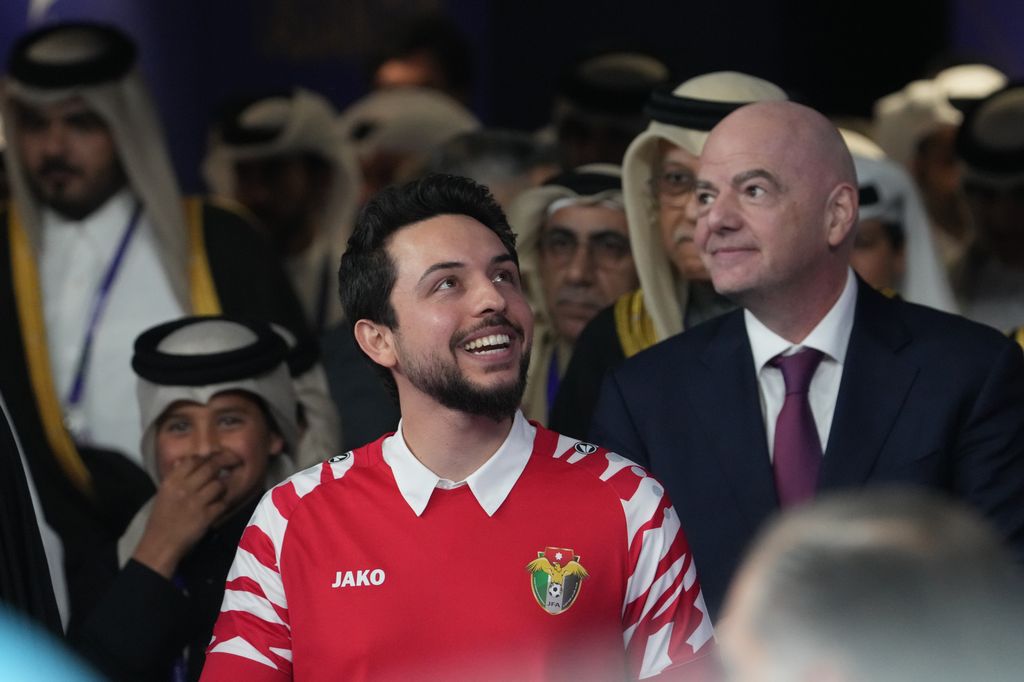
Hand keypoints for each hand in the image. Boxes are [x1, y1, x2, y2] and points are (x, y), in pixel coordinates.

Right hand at [131, 451, 239, 578]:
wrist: (160, 543)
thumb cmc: (161, 518)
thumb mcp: (163, 493)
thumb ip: (174, 476)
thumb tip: (181, 461)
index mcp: (172, 481)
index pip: (194, 460)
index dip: (209, 456)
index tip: (218, 455)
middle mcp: (184, 489)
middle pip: (211, 467)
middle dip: (225, 462)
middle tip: (234, 460)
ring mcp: (196, 503)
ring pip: (219, 484)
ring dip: (223, 487)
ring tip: (220, 490)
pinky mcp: (206, 517)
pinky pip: (222, 503)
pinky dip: (223, 503)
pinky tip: (220, 505)